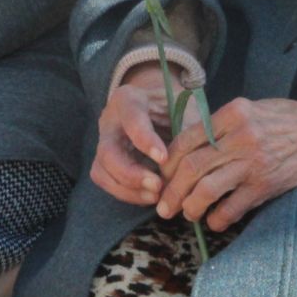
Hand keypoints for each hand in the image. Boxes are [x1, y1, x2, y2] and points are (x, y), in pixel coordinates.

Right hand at [90, 63, 207, 205]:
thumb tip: (194, 162)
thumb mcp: (183, 107)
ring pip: (102, 171)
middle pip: (108, 152)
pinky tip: (150, 197)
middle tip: (158, 186)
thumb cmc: (173, 104)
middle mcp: (110, 121)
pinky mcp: (106, 161)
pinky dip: (127, 194)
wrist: (158, 103)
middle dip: (131, 174)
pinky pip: (107, 182)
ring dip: (128, 190)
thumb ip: (187, 131)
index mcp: (129, 99)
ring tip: (156, 197)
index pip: (131, 119)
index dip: (145, 140)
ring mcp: (105, 142)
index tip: (163, 158)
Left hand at [156, 83, 296, 231]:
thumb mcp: (250, 109)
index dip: (168, 162)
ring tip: (185, 214)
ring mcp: (253, 163)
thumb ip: (220, 125)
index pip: (186, 140)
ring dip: (189, 207)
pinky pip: (233, 208)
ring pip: (206, 189)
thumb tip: (187, 148)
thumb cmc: (284, 119)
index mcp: (232, 114)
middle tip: (163, 205)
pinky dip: (217, 219)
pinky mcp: (266, 185)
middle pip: (191, 167)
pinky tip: (213, 222)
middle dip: (171, 190)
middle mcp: (239, 137)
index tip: (163, 176)